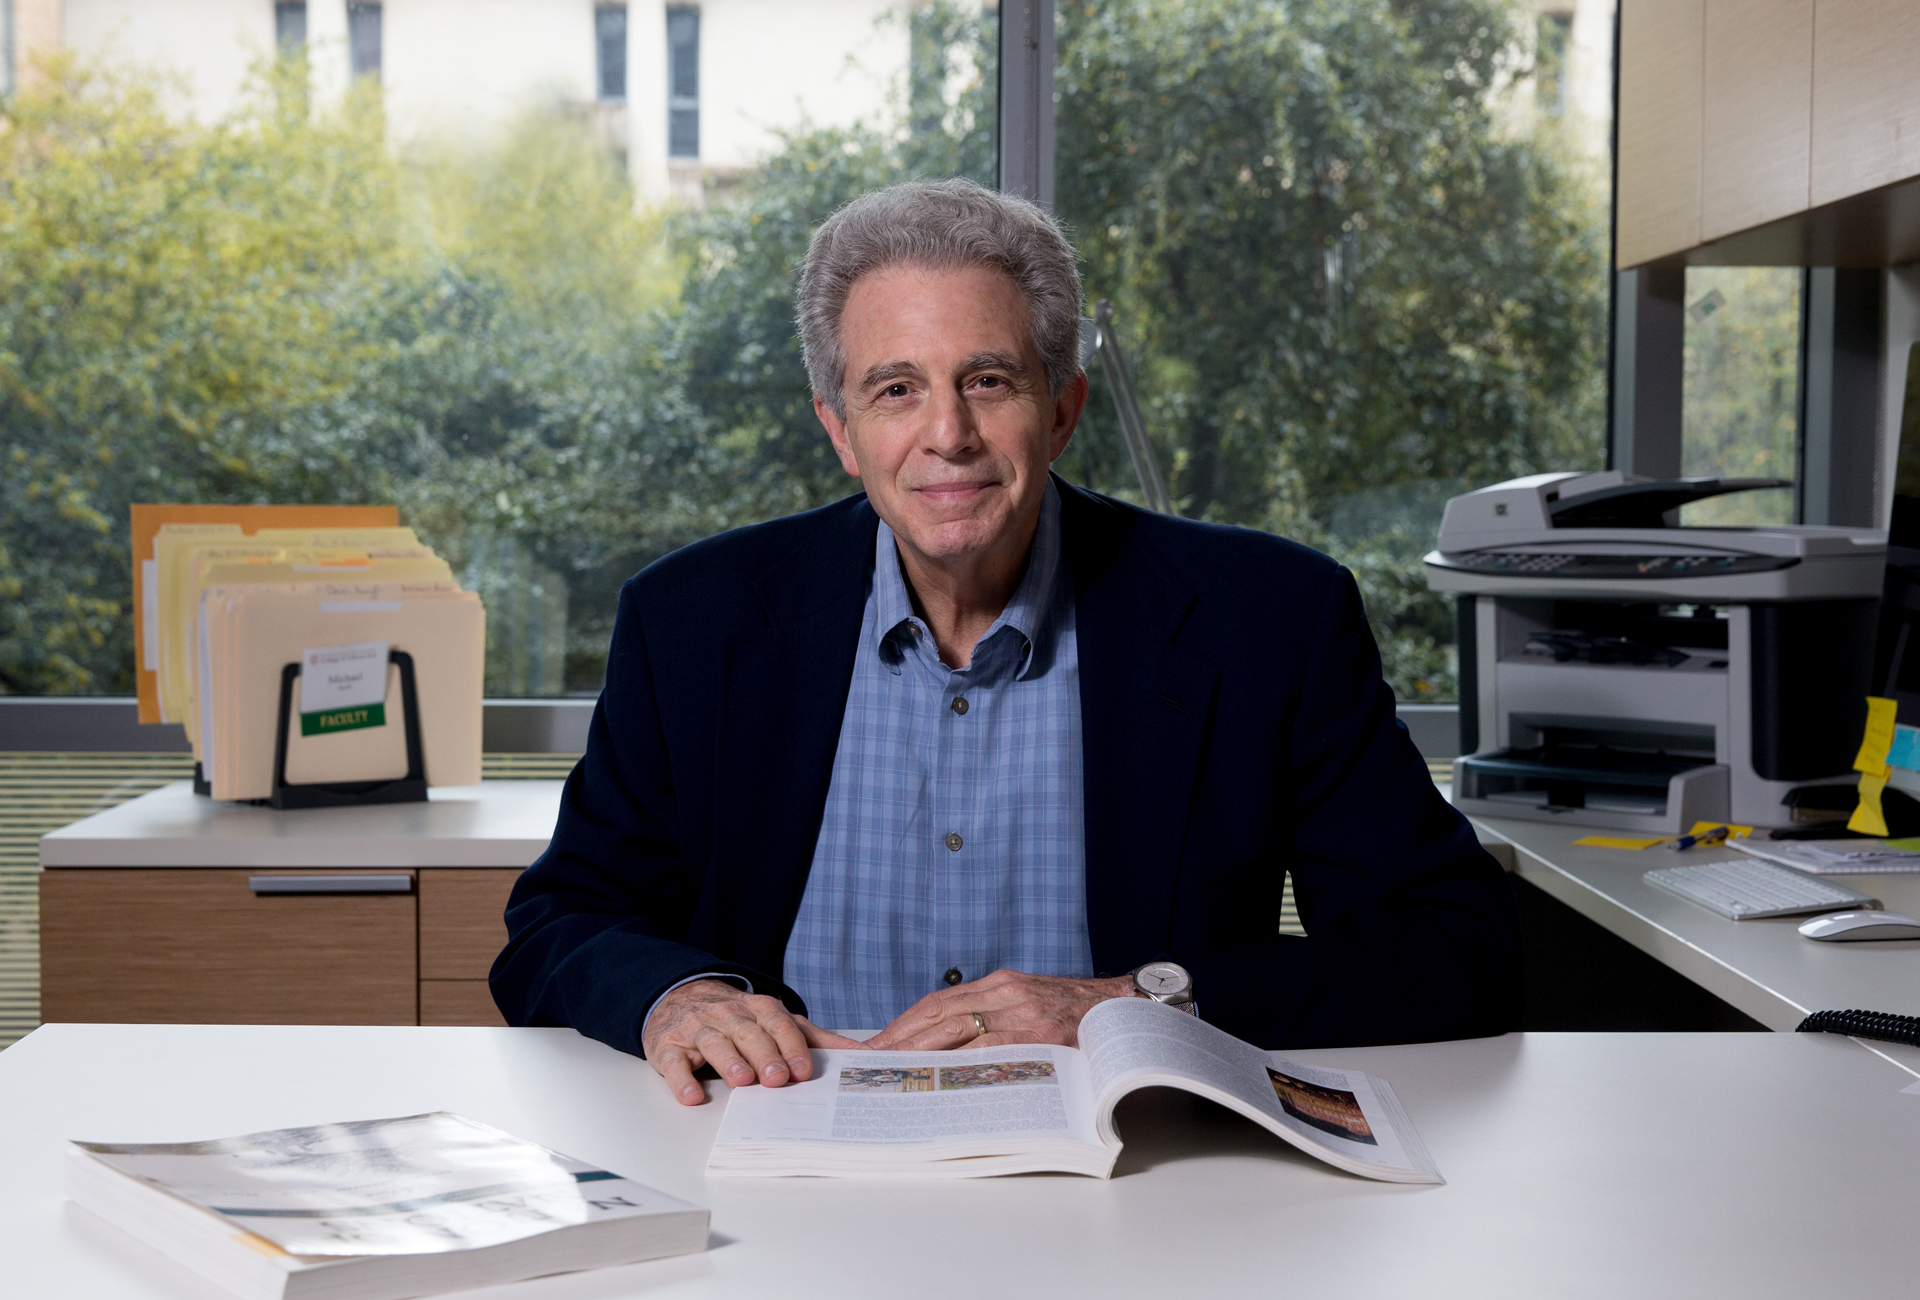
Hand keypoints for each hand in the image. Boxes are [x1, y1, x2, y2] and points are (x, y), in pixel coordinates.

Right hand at [643, 979, 865, 1105]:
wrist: (679, 997)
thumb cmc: (737, 1018)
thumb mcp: (776, 1021)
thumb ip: (815, 1039)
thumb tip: (861, 1055)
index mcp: (758, 1008)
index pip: (778, 1023)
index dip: (792, 1045)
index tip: (805, 1069)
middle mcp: (728, 1015)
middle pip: (748, 1033)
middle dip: (765, 1054)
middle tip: (778, 1078)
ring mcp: (697, 1029)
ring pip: (713, 1042)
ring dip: (729, 1061)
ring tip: (743, 1081)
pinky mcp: (668, 1046)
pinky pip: (674, 1062)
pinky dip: (681, 1079)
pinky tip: (691, 1096)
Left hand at [865, 969, 1136, 1050]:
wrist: (1128, 1006)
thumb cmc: (1080, 1014)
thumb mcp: (1032, 1005)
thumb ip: (998, 1019)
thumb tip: (955, 1052)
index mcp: (1000, 984)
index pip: (938, 1002)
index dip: (904, 1024)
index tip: (877, 1044)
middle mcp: (1004, 990)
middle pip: (937, 1012)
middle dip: (899, 1037)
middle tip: (870, 1061)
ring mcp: (1021, 1007)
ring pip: (955, 1026)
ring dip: (919, 1048)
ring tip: (892, 1068)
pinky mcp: (1039, 1027)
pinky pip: (990, 1043)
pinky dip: (961, 1058)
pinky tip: (940, 1073)